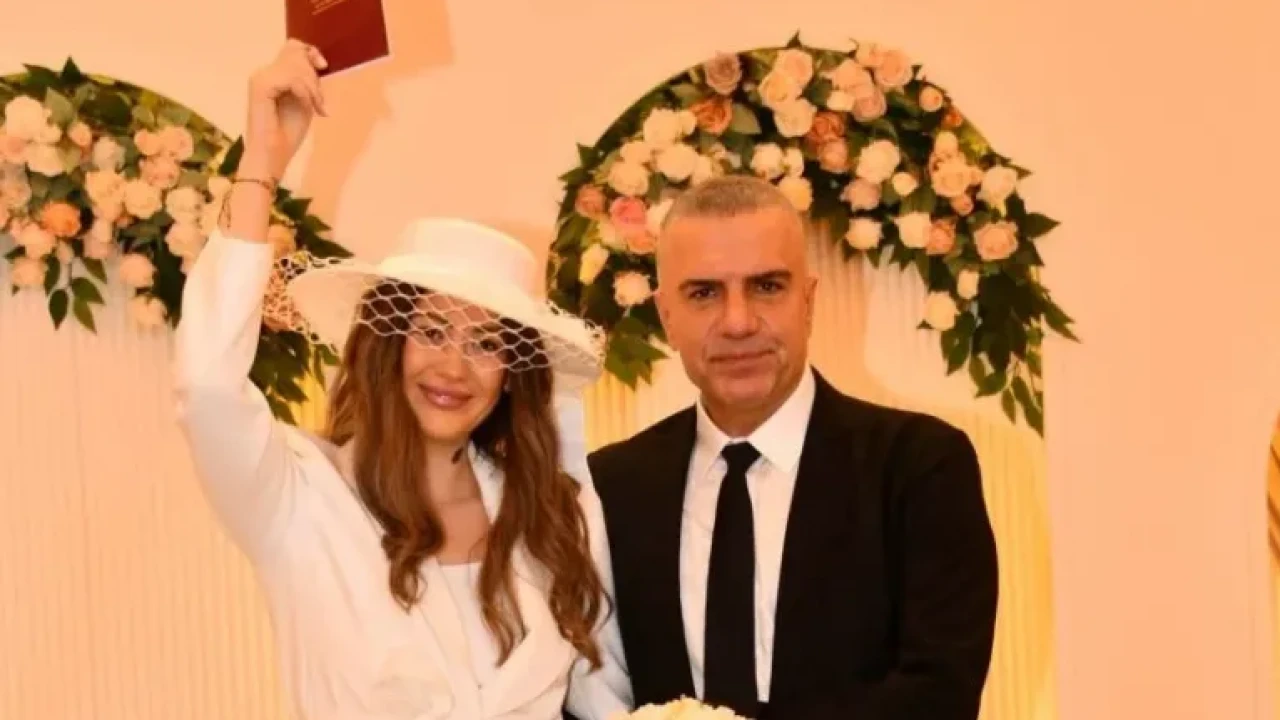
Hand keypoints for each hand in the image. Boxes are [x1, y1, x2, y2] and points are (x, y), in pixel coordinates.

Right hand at [242, 39, 328, 181]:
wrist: (272, 157)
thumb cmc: (287, 135)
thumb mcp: (304, 101)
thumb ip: (306, 82)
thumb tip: (314, 62)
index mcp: (271, 76)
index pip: (292, 48)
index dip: (310, 52)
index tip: (324, 66)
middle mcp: (262, 73)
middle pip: (296, 53)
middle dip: (314, 76)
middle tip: (318, 101)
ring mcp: (260, 78)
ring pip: (296, 66)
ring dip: (313, 88)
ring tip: (317, 108)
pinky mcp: (261, 87)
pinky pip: (293, 79)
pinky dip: (307, 94)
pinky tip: (309, 109)